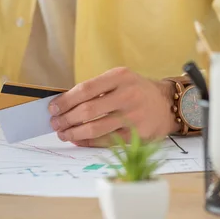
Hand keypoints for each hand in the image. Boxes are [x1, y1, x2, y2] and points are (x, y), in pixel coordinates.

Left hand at [48, 67, 179, 146]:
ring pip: (95, 128)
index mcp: (120, 77)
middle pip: (87, 110)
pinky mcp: (137, 135)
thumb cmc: (136, 90)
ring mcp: (133, 117)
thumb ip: (96, 88)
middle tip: (55, 123)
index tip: (53, 108)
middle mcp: (127, 95)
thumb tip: (64, 104)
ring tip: (64, 133)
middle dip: (66, 119)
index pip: (85, 89)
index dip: (65, 100)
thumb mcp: (119, 79)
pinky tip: (78, 140)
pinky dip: (88, 142)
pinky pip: (105, 141)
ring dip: (74, 133)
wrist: (166, 104)